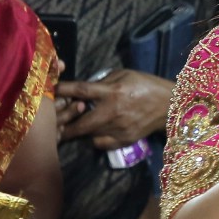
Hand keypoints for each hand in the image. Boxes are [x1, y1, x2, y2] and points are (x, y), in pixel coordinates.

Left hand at [57, 70, 174, 149]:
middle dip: (64, 126)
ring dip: (78, 132)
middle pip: (80, 123)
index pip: (81, 91)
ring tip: (67, 130)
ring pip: (89, 135)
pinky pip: (101, 144)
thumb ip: (103, 81)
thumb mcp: (125, 74)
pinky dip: (94, 139)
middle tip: (52, 126)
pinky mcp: (124, 140)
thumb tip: (82, 89)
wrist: (169, 105)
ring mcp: (119, 129)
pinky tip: (93, 134)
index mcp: (113, 91)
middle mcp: (113, 112)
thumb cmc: (146, 85)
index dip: (62, 91)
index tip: (48, 92)